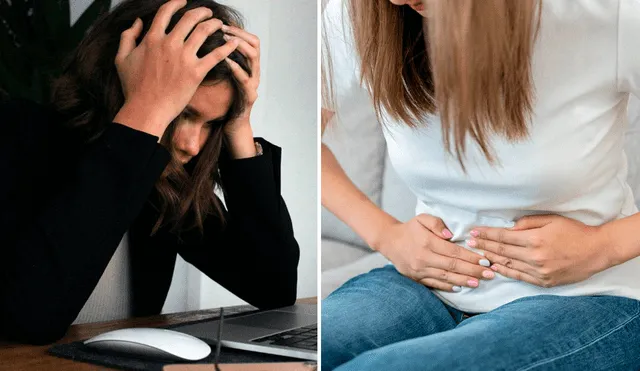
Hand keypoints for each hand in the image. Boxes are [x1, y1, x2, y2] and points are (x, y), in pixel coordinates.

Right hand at [114, 0, 239, 137]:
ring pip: (204, 31)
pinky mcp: (196, 72)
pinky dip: (227, 47)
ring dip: (215, 24)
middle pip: (190, 18)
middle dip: (202, 12)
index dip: (177, 3)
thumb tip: (137, 22)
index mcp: (152, 38)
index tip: (184, 2)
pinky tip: (234, 42)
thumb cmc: (133, 88)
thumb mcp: (121, 59)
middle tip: (208, 13)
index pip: (166, 12)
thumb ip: (128, 36)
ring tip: (220, 24)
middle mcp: (169, 44)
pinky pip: (216, 55)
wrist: (146, 109)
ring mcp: (184, 58)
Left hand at [221, 24, 259, 135]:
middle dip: (239, 34)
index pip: (251, 40)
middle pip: (255, 44)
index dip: (239, 30)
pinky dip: (236, 68)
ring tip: (225, 40)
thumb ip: (220, 61)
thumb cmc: (224, 100)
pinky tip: (225, 61)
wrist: (232, 125)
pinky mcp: (249, 97)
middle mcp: (254, 73)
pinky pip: (245, 79)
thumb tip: (205, 42)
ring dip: (239, 46)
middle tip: (222, 28)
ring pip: (253, 58)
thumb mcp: (222, 76)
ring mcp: (254, 84)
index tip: (223, 24)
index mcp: (248, 66)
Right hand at [375, 214, 494, 291]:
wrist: (389, 241)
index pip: (454, 252)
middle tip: (489, 274)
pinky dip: (448, 287)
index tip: (485, 261)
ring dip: (464, 281)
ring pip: (445, 277)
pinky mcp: (416, 277)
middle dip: (473, 271)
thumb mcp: (422, 218)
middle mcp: (424, 257)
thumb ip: (437, 223)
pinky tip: (460, 287)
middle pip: (453, 266)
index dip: (471, 257)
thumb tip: (450, 235)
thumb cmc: (410, 229)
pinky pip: (434, 284)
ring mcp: (419, 270)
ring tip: (479, 283)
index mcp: (427, 242)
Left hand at [468, 214, 606, 287]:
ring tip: (477, 254)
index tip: (473, 232)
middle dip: (483, 246)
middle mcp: (535, 257)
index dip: (486, 234)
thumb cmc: (574, 231)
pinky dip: (505, 272)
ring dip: (490, 259)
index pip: (502, 237)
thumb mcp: (551, 220)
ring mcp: (539, 272)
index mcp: (535, 239)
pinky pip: (519, 276)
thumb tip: (508, 228)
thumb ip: (527, 223)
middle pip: (502, 251)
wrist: (597, 251)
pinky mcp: (544, 282)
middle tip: (469, 242)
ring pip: (508, 265)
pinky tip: (494, 267)